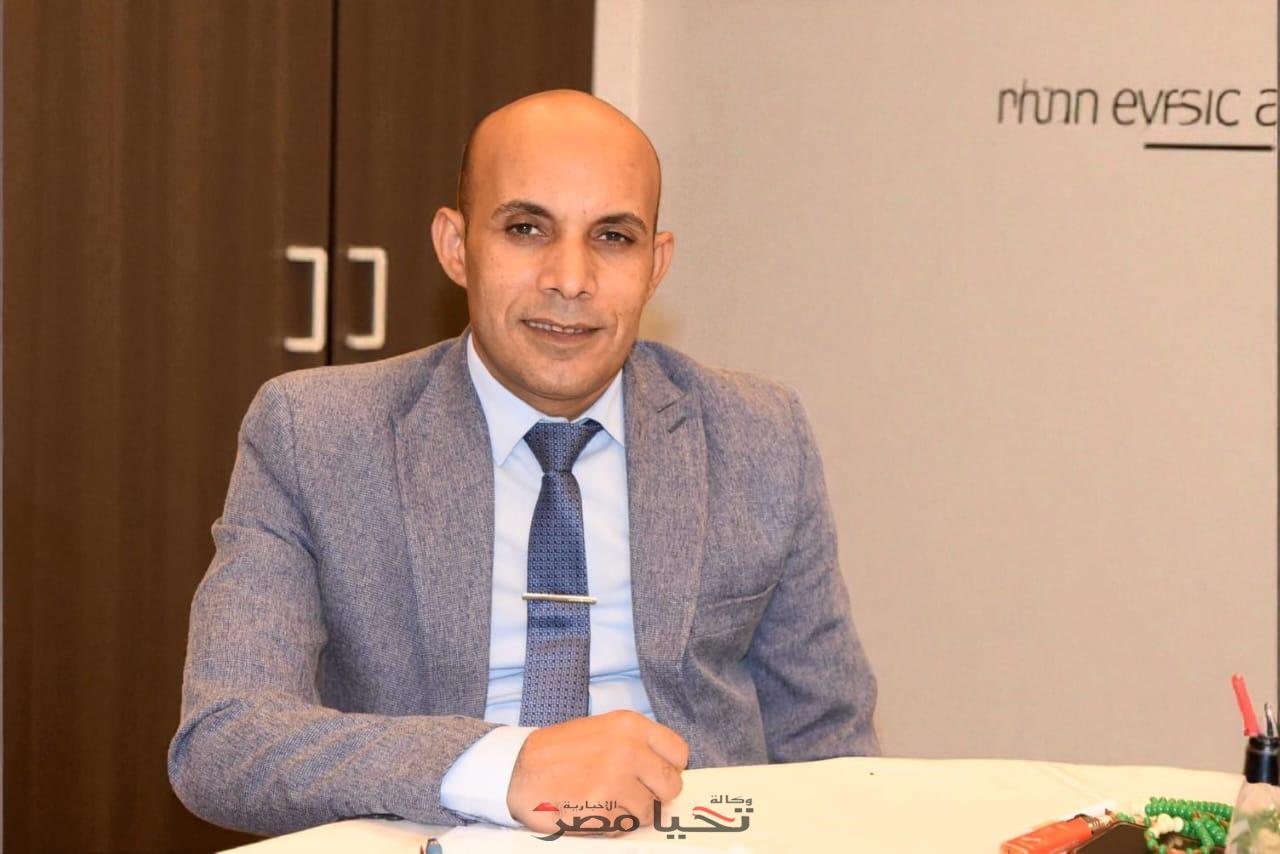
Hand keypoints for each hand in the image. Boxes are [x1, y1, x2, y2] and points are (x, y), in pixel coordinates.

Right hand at [506, 710, 687, 833]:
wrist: (518, 769)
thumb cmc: (559, 751)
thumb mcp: (603, 730)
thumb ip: (636, 745)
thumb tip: (663, 769)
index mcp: (631, 725)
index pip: (679, 753)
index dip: (669, 768)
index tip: (656, 775)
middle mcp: (629, 750)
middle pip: (671, 786)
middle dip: (655, 795)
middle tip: (631, 794)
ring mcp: (618, 781)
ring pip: (650, 811)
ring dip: (630, 812)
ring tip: (604, 800)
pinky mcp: (605, 809)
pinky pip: (626, 826)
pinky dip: (612, 824)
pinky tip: (592, 810)